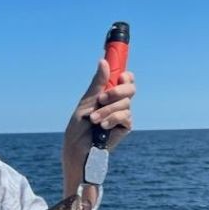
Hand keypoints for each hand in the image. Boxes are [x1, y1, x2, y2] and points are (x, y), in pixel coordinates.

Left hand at [62, 58, 134, 191]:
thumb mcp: (86, 101)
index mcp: (108, 94)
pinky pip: (126, 116)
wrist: (77, 147)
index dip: (125, 75)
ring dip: (107, 110)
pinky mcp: (125, 126)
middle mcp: (117, 102)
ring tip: (94, 119)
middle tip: (101, 98)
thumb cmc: (78, 126)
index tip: (119, 75)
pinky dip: (113, 118)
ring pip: (126, 103)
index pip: (124, 78)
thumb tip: (103, 61)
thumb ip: (97, 83)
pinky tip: (102, 126)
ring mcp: (123, 114)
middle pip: (130, 88)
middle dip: (117, 91)